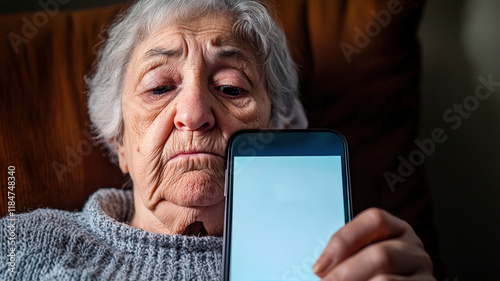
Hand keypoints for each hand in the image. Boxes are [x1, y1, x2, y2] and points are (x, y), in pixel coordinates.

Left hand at [312, 208, 434, 280]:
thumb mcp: (362, 258)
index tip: (320, 265)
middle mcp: (413, 249)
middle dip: (346, 273)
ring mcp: (424, 273)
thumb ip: (347, 256)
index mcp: (396, 230)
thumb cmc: (371, 273)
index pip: (375, 219)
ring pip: (385, 280)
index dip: (344, 240)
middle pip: (381, 254)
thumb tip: (321, 266)